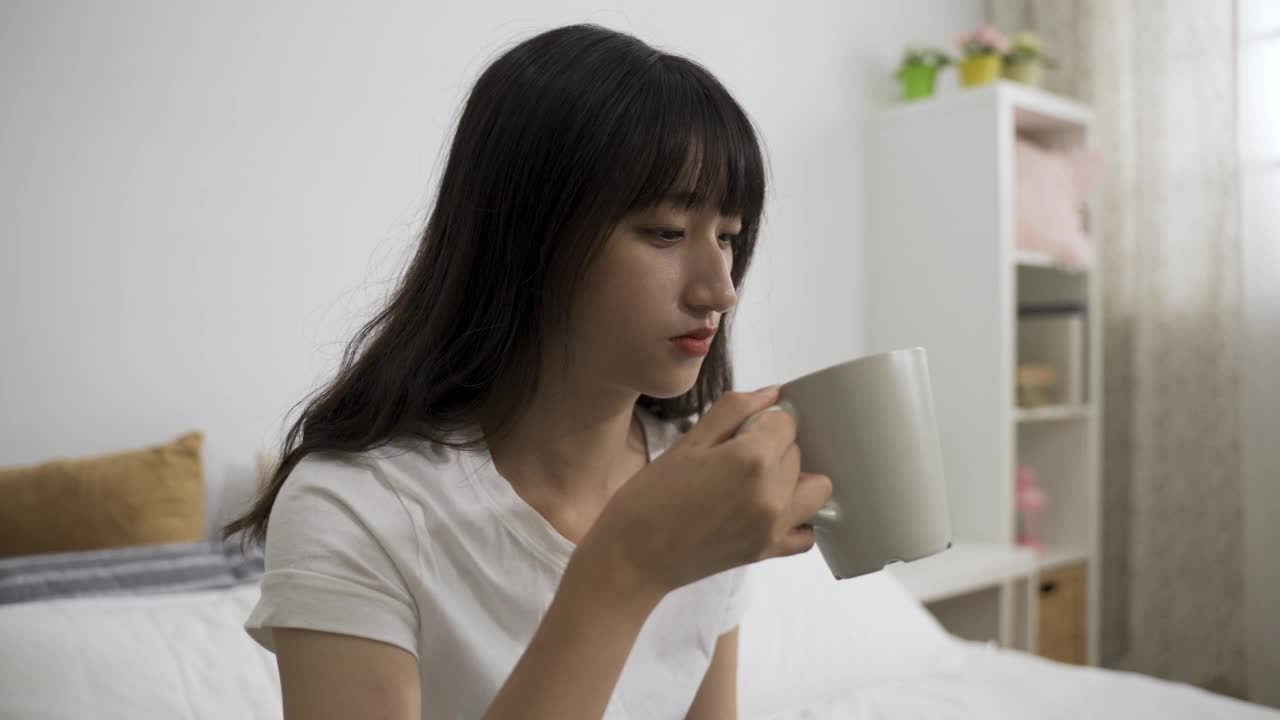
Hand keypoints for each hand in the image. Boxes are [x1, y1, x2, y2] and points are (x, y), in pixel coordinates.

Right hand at [575, 387, 832, 596]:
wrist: (633, 556)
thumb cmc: (650, 496)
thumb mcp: (687, 442)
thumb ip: (734, 410)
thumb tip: (772, 394)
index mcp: (751, 459)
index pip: (785, 421)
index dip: (763, 421)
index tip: (738, 432)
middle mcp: (772, 494)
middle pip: (798, 452)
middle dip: (775, 447)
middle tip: (734, 457)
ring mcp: (774, 527)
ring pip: (816, 488)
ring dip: (796, 478)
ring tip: (762, 481)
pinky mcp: (769, 551)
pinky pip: (807, 533)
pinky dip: (799, 519)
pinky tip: (771, 510)